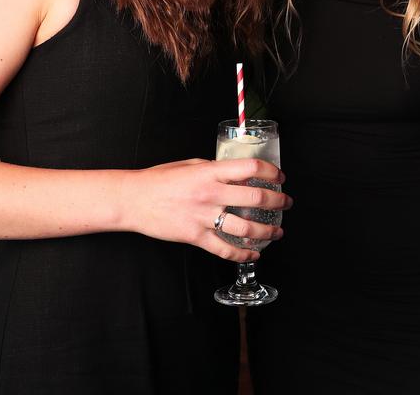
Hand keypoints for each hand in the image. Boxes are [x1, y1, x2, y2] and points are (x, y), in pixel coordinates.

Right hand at [122, 158, 289, 262]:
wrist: (133, 199)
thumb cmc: (159, 180)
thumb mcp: (190, 165)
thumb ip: (214, 169)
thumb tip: (235, 173)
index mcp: (210, 172)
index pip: (251, 168)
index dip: (271, 172)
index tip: (280, 177)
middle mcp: (210, 193)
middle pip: (255, 198)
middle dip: (278, 201)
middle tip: (286, 202)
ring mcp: (203, 216)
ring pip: (246, 228)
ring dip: (267, 231)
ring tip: (277, 231)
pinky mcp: (195, 236)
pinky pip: (224, 249)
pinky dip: (243, 254)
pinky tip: (253, 254)